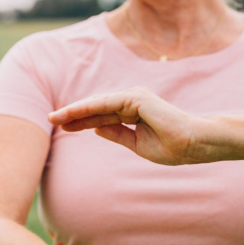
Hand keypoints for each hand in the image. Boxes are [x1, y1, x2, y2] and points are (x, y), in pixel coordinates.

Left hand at [48, 86, 205, 165]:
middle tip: (50, 118)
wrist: (192, 144)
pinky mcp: (137, 98)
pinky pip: (107, 103)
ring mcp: (134, 98)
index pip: (101, 116)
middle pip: (96, 109)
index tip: (62, 126)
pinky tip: (73, 113)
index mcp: (133, 113)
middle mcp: (132, 102)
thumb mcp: (136, 143)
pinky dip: (89, 108)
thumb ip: (117, 134)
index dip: (82, 121)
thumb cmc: (170, 146)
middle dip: (74, 115)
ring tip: (55, 117)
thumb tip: (96, 128)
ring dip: (76, 111)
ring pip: (98, 105)